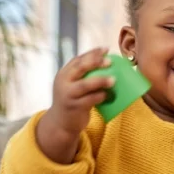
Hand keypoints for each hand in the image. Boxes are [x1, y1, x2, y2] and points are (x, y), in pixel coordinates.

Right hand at [36, 47, 112, 162]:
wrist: (61, 123)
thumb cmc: (72, 101)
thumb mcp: (72, 86)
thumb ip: (83, 77)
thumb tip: (108, 65)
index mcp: (64, 74)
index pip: (78, 60)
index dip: (92, 53)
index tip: (106, 49)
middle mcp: (63, 82)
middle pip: (80, 68)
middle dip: (95, 62)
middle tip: (110, 61)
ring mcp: (68, 95)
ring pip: (85, 85)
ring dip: (100, 81)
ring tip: (113, 80)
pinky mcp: (74, 107)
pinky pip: (89, 100)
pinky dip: (100, 96)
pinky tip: (107, 95)